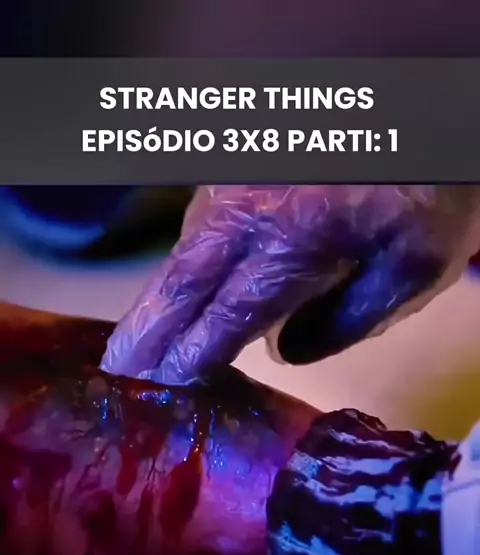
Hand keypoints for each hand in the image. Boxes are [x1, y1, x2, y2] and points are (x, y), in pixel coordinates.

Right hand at [100, 184, 479, 382]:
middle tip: (113, 374)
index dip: (188, 361)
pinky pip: (198, 229)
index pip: (221, 320)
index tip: (161, 393)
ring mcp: (232, 183)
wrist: (419, 104)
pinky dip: (183, 269)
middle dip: (144, 334)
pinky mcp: (235, 166)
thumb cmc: (427, 188)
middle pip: (177, 287)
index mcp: (290, 243)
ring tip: (138, 344)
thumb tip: (283, 352)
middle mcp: (243, 214)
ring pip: (181, 255)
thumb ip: (349, 319)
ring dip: (157, 302)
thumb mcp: (415, 264)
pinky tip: (183, 293)